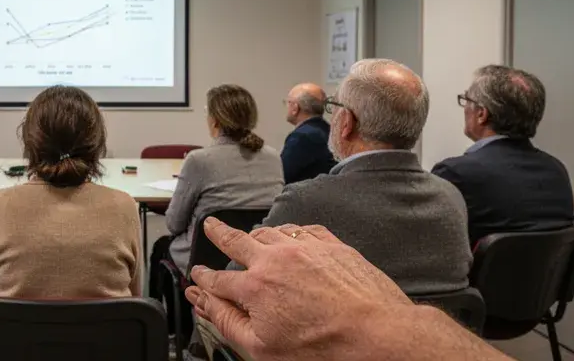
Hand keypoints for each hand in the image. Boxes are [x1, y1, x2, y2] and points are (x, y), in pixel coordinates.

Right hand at [185, 220, 412, 360]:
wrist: (375, 334)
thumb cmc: (323, 348)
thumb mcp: (262, 348)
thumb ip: (226, 320)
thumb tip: (204, 302)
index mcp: (255, 286)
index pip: (217, 278)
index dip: (203, 277)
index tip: (197, 275)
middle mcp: (275, 259)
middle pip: (237, 240)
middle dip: (219, 233)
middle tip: (211, 226)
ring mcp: (305, 248)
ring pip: (270, 231)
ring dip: (256, 234)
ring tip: (251, 236)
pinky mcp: (331, 245)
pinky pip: (303, 229)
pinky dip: (290, 231)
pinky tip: (291, 236)